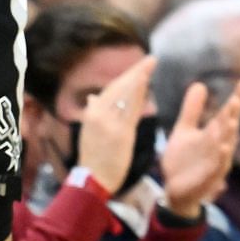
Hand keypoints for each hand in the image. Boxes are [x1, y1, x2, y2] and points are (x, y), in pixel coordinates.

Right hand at [78, 55, 157, 192]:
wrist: (92, 180)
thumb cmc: (93, 158)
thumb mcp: (88, 133)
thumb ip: (93, 114)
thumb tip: (92, 97)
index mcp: (92, 115)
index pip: (111, 90)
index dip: (126, 77)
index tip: (139, 68)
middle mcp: (99, 115)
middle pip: (120, 88)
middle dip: (136, 72)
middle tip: (151, 60)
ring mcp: (109, 124)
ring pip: (126, 95)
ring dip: (139, 78)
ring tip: (151, 65)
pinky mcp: (120, 134)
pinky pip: (131, 110)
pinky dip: (138, 94)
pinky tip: (146, 84)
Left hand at [160, 79, 239, 219]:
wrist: (174, 190)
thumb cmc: (183, 160)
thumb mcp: (184, 130)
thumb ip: (192, 110)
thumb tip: (200, 84)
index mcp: (214, 134)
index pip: (227, 114)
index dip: (237, 99)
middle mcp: (219, 146)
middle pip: (228, 128)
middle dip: (232, 114)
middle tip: (236, 98)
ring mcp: (215, 163)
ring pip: (225, 147)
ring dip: (229, 135)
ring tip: (232, 120)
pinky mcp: (208, 178)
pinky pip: (217, 168)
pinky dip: (221, 158)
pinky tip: (224, 147)